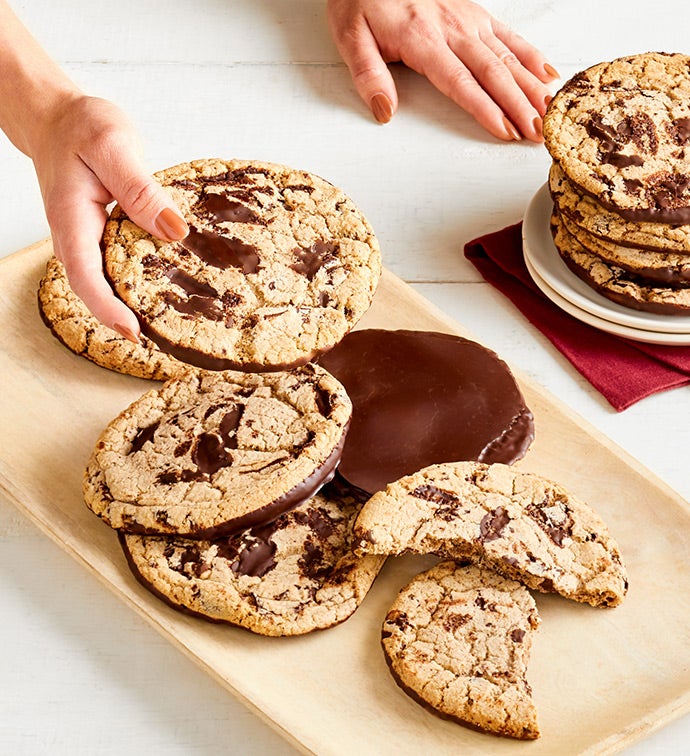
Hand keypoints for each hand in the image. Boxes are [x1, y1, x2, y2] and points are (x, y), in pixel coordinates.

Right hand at [29, 94, 188, 339]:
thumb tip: (175, 231)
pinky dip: (143, 279)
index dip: (109, 309)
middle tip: (171, 338)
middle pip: (99, 290)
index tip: (136, 332)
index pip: (86, 277)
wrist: (58, 118)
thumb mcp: (112, 146)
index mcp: (72, 221)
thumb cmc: (79, 127)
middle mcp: (77, 239)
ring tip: (177, 322)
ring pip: (111, 282)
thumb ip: (141, 190)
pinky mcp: (103, 237)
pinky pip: (121, 265)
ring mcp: (89, 240)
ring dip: (138, 303)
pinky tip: (173, 284)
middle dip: (129, 317)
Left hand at [327, 0, 558, 141]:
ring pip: (506, 56)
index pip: (460, 82)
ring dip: (530, 86)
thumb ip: (368, 76)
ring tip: (549, 112)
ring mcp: (467, 19)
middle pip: (492, 73)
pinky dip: (530, 55)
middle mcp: (452, 28)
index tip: (504, 130)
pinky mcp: (474, 13)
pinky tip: (548, 74)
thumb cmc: (361, 1)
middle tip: (538, 132)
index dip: (484, 109)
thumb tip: (385, 112)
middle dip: (518, 105)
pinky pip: (508, 35)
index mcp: (422, 39)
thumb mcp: (351, 38)